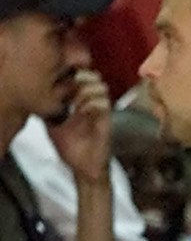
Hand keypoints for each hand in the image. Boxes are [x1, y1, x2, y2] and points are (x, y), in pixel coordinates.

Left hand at [45, 69, 112, 184]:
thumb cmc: (70, 149)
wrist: (83, 168)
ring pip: (99, 86)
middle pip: (91, 75)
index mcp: (80, 101)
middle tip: (69, 89)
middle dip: (80, 78)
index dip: (71, 73)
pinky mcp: (106, 121)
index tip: (59, 82)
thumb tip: (33, 99)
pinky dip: (91, 104)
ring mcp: (100, 111)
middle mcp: (92, 103)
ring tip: (75, 102)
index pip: (79, 75)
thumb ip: (47, 111)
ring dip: (86, 90)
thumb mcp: (52, 126)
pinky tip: (81, 112)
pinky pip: (104, 103)